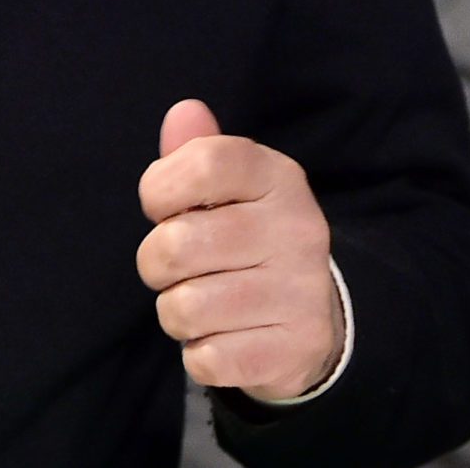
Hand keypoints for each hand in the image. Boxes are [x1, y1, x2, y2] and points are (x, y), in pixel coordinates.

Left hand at [135, 99, 341, 400]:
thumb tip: (183, 112)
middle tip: (178, 268)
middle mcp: (298, 228)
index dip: (160, 188)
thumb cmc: (249, 240)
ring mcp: (301, 291)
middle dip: (156, 263)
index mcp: (279, 178)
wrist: (313, 316)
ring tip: (202, 303)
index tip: (162, 206)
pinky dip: (199, 354)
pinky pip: (205, 358)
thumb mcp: (230, 189)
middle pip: (176, 245)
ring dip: (176, 312)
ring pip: (184, 308)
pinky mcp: (294, 349)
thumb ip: (197, 152)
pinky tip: (222, 337)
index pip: (202, 164)